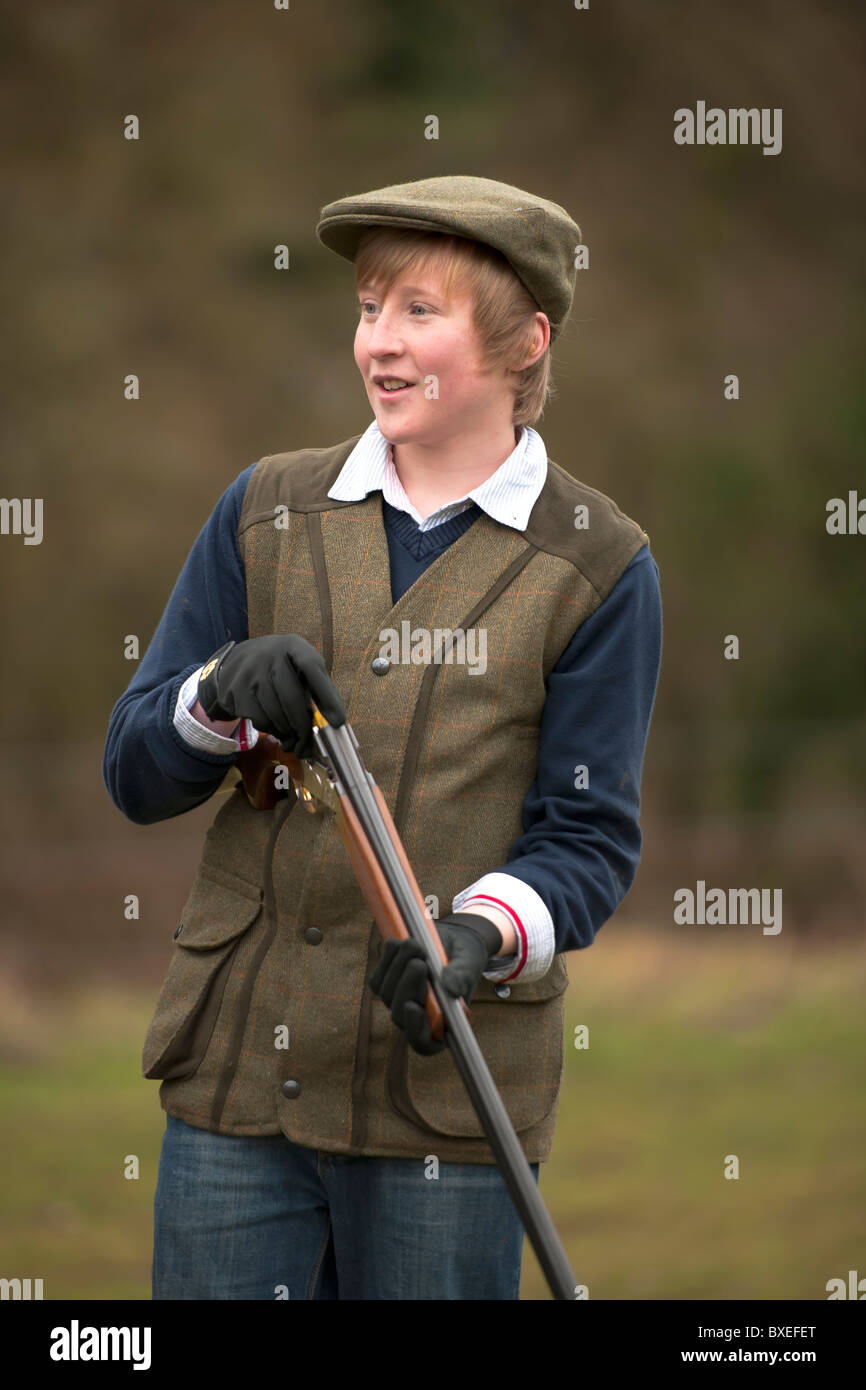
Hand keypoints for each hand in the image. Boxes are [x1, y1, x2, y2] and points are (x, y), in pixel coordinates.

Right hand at [197, 635, 344, 756]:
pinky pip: (259, 719)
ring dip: (287, 730)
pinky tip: (273, 723)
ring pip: (275, 713)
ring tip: (292, 733)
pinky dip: (271, 728)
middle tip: (309, 740)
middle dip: (304, 725)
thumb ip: (320, 689)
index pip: (312, 667)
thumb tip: (335, 723)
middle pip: (292, 697)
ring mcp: (249, 672)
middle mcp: (270, 655)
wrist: (238, 662)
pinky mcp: (235, 690)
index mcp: (294, 646)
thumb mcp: (302, 667)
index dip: (327, 696)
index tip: (337, 721)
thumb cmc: (281, 668)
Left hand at [367, 912, 502, 1055]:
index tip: (414, 1007)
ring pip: (386, 993)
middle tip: (420, 964)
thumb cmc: (465, 960)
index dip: (415, 1029)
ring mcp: (398, 1002)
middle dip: (407, 987)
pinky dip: (388, 958)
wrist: (452, 942)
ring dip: (398, 967)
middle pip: (400, 1015)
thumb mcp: (469, 965)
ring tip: (416, 945)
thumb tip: (451, 989)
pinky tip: (401, 944)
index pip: (423, 1043)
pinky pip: (378, 976)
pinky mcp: (385, 984)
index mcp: (441, 1024)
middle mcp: (416, 1018)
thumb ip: (461, 976)